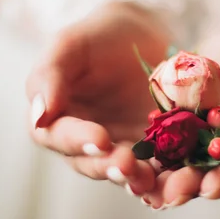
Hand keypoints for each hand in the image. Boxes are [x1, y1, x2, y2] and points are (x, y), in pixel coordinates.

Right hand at [26, 1, 169, 194]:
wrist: (143, 39)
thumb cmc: (98, 38)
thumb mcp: (70, 45)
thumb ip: (50, 74)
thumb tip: (39, 115)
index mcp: (57, 120)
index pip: (58, 137)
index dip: (77, 141)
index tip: (100, 139)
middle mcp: (86, 144)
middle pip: (92, 164)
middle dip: (110, 167)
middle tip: (128, 163)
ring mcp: (121, 150)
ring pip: (126, 174)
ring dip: (139, 180)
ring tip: (151, 177)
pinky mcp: (154, 153)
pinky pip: (160, 170)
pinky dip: (169, 176)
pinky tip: (181, 176)